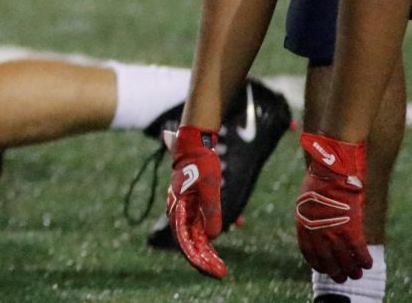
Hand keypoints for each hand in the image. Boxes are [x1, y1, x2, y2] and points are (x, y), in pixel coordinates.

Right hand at [166, 125, 227, 278]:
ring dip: (210, 247)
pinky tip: (233, 230)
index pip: (185, 240)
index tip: (210, 268)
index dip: (197, 257)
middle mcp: (179, 211)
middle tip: (220, 271)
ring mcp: (185, 207)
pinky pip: (202, 222)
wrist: (195, 140)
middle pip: (190, 241)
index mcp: (178, 208)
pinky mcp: (193, 202)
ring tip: (223, 261)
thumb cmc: (200, 160)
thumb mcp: (209, 186)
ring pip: (197, 233)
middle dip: (205, 257)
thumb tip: (214, 236)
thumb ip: (210, 210)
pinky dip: (214, 230)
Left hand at [295, 132, 371, 282]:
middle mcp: (315, 227)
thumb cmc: (325, 170)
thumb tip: (325, 222)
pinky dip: (363, 258)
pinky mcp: (349, 223)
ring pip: (342, 257)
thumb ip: (317, 211)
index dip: (317, 263)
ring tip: (357, 274)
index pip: (308, 251)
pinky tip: (368, 263)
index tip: (324, 269)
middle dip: (335, 271)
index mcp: (303, 219)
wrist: (333, 158)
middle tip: (342, 278)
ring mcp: (332, 227)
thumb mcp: (312, 192)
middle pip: (325, 258)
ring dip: (351, 268)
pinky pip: (357, 248)